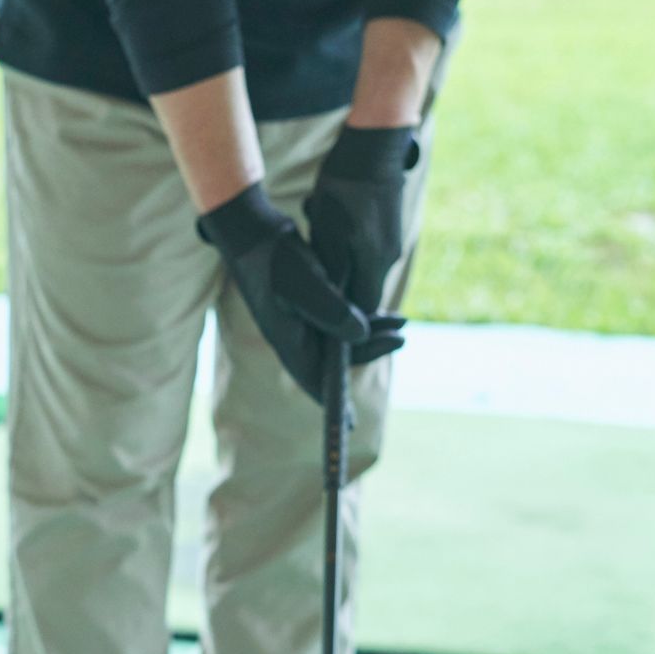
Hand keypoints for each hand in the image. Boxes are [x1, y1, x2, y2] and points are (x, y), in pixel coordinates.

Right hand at [197, 183, 404, 404]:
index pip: (315, 382)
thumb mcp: (305, 282)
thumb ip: (332, 311)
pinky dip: (361, 317)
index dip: (334, 405)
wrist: (252, 229)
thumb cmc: (273, 258)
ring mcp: (301, 320)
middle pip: (336, 360)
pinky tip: (381, 310)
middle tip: (402, 337)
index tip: (351, 424)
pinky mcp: (308, 301)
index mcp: (289, 341)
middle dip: (370, 351)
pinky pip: (339, 319)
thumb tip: (361, 336)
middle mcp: (295, 336)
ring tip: (402, 322)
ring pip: (341, 338)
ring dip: (371, 332)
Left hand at [304, 126, 419, 314]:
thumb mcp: (328, 233)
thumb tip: (334, 306)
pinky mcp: (387, 226)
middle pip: (362, 291)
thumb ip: (332, 273)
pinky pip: (363, 248)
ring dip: (335, 261)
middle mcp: (389, 257)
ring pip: (360, 267)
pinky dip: (342, 243)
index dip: (342, 319)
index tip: (317, 316)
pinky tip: (321, 217)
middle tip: (306, 279)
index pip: (363, 311)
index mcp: (376, 264)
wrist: (373, 145)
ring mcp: (390, 240)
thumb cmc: (344, 188)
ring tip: (312, 238)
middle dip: (334, 289)